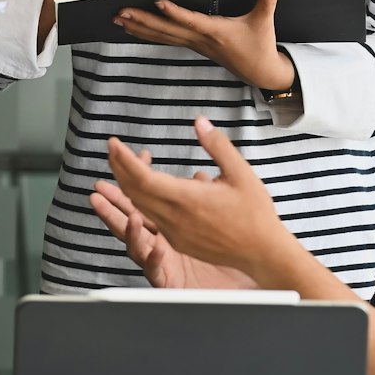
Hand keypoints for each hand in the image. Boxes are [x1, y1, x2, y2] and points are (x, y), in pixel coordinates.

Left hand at [104, 117, 296, 283]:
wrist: (261, 252)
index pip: (142, 177)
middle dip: (119, 169)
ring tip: (120, 166)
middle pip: (134, 192)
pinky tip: (144, 189)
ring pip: (140, 207)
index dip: (124, 159)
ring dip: (126, 186)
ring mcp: (175, 233)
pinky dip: (141, 200)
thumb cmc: (254, 213)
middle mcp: (175, 218)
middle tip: (112, 149)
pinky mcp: (179, 241)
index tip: (113, 143)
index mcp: (187, 200)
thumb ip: (217, 146)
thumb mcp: (240, 173)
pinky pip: (151, 218)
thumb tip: (199, 122)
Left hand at [112, 0, 291, 92]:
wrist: (259, 72)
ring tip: (116, 17)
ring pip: (161, 36)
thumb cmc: (260, 45)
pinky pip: (165, 39)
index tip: (158, 0)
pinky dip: (147, 33)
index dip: (174, 12)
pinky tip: (131, 27)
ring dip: (138, 27)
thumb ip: (267, 0)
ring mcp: (194, 44)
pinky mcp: (192, 46)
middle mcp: (200, 39)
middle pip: (166, 29)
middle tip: (119, 9)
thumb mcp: (265, 22)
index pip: (191, 21)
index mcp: (216, 32)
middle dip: (142, 19)